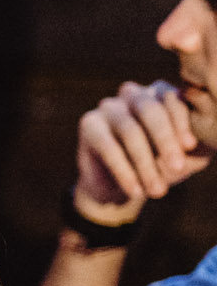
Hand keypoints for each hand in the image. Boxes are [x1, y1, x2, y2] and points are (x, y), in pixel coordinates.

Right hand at [73, 81, 210, 223]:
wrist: (124, 188)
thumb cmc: (162, 166)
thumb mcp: (187, 158)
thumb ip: (196, 146)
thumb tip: (196, 143)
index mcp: (161, 94)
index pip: (173, 98)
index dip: (182, 121)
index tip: (191, 146)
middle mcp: (134, 94)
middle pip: (150, 110)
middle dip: (165, 141)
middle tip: (177, 169)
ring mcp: (109, 107)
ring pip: (129, 130)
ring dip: (145, 164)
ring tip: (157, 191)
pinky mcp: (89, 124)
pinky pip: (108, 147)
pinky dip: (124, 171)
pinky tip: (135, 191)